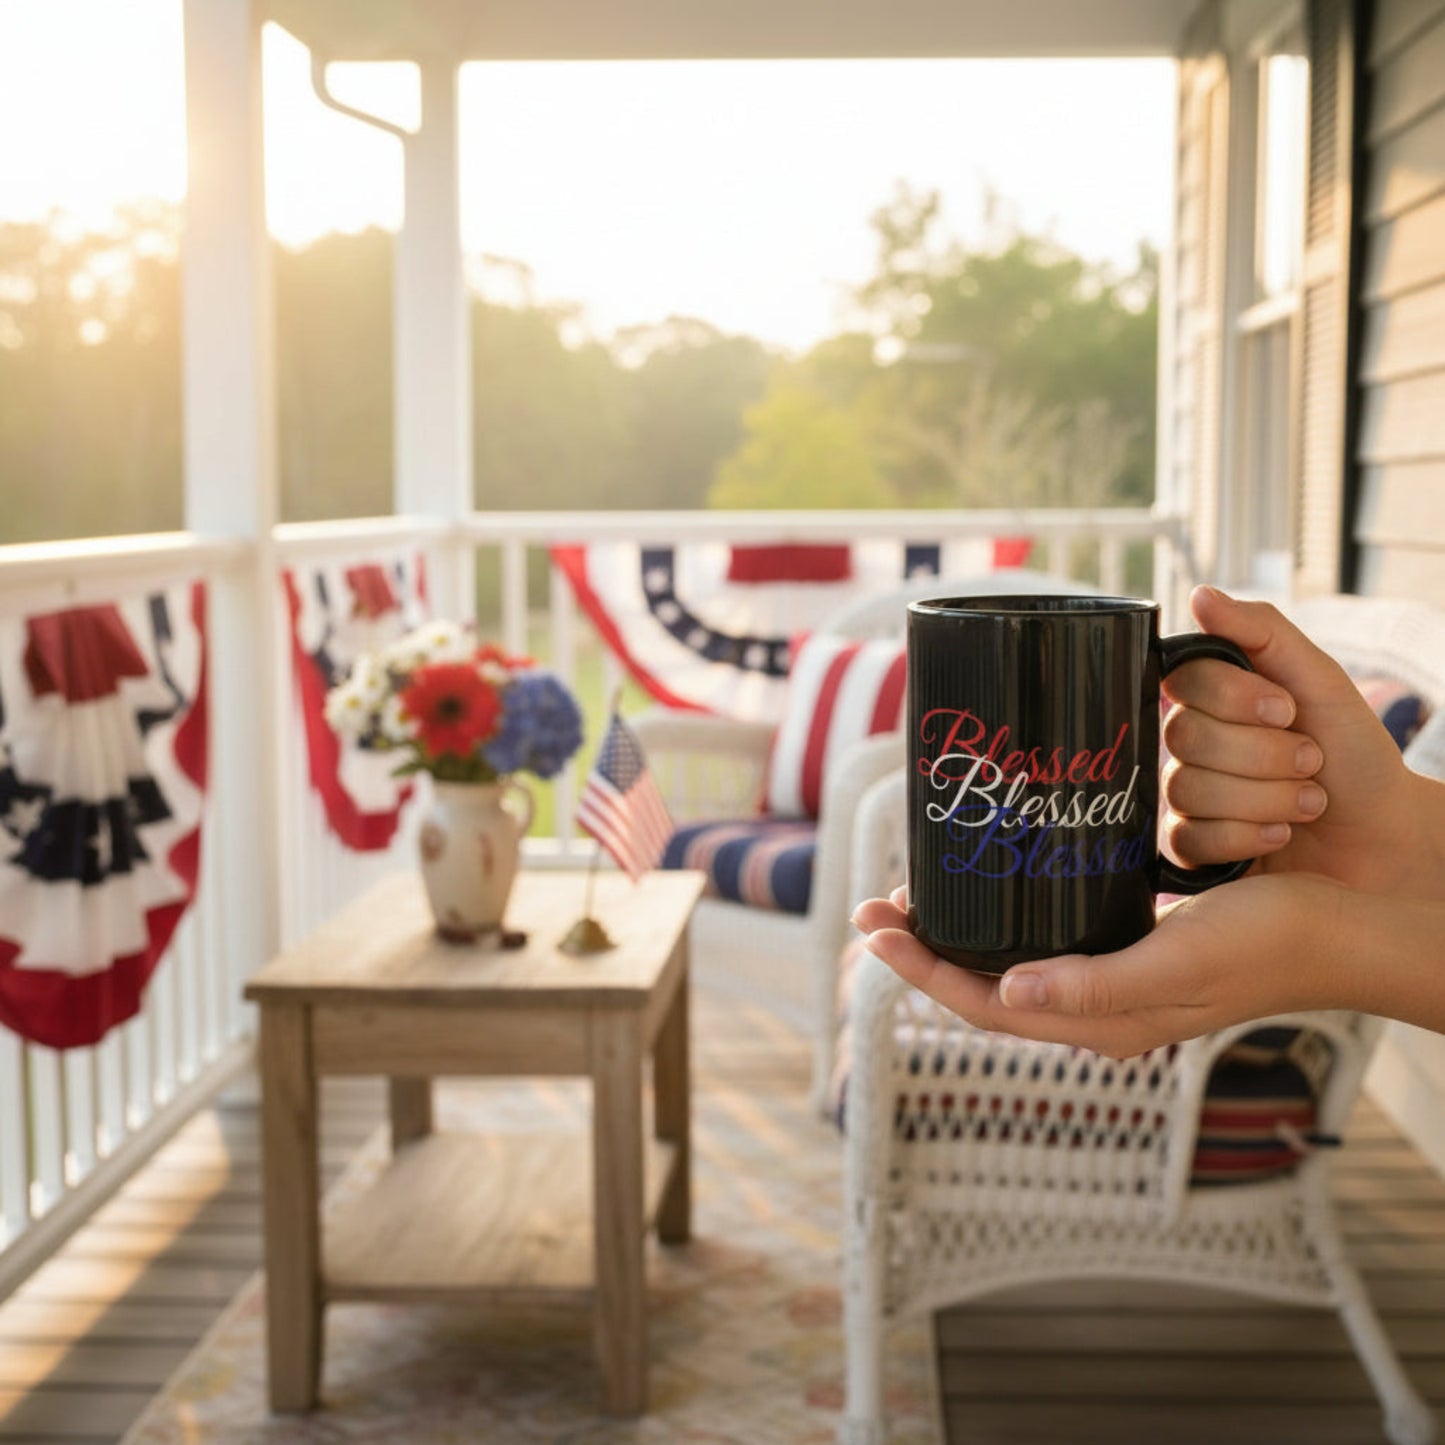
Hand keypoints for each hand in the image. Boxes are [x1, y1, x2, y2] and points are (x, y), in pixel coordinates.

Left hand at [852, 878, 1361, 1057]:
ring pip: (1010, 970)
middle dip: (922, 954)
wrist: (1338, 926)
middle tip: (874, 908)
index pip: (984, 1007)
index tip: (874, 929)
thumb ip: (1095, 984)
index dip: (922, 972)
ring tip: (914, 903)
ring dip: (956, 942)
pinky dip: (1002, 929)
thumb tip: (1008, 993)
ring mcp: (1113, 983)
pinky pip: (1045, 949)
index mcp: (1103, 1022)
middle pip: (984, 990)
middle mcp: (1098, 1010)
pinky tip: (993, 898)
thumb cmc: (1267, 944)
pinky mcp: (1131, 950)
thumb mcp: (1179, 962)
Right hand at [1163, 587, 1423, 896]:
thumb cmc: (1352, 754)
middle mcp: (1191, 744)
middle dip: (1264, 755)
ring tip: (1306, 802)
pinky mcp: (1189, 847)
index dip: (1237, 699)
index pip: (1184, 681)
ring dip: (1266, 798)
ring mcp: (1185, 796)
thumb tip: (1200, 595)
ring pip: (1189, 789)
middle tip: (1309, 762)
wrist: (1382, 834)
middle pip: (1185, 737)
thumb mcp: (1319, 679)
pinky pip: (1189, 838)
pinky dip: (1247, 836)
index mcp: (1214, 698)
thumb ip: (1261, 631)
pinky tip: (1278, 834)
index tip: (1287, 710)